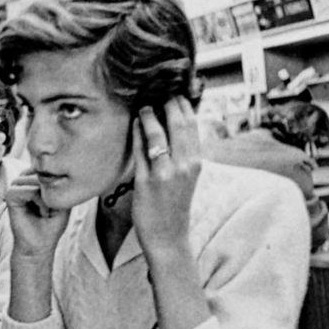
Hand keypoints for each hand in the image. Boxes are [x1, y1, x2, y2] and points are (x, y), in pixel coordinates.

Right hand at [4, 171, 69, 257]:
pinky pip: (29, 190)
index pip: (50, 166)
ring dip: (47, 198)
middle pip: (44, 171)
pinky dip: (40, 201)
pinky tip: (42, 213)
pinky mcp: (10, 195)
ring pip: (37, 180)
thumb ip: (58, 183)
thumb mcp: (63, 200)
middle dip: (53, 191)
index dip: (60, 183)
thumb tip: (49, 170)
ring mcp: (16, 185)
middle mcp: (25, 178)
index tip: (59, 203)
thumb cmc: (52, 224)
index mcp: (36, 177)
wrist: (39, 245)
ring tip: (47, 212)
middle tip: (52, 210)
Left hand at [131, 97, 201, 257]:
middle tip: (156, 92)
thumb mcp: (186, 176)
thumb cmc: (174, 205)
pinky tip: (133, 125)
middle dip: (166, 103)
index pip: (192, 124)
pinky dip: (136, 134)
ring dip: (148, 115)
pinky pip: (140, 151)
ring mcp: (165, 173)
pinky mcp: (146, 182)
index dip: (182, 104)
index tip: (173, 91)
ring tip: (142, 106)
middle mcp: (184, 165)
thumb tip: (175, 127)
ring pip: (158, 134)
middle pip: (177, 123)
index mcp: (196, 161)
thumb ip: (183, 153)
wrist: (169, 237)